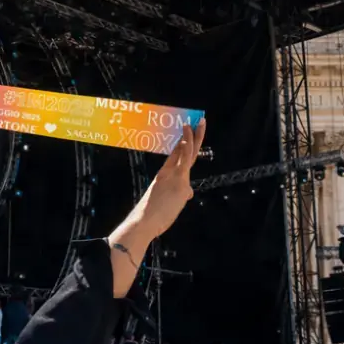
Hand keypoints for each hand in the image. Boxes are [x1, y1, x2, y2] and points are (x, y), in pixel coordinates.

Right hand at [137, 120, 206, 237]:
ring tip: (200, 123)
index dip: (183, 142)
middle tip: (198, 121)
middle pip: (183, 150)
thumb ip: (180, 195)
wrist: (144, 222)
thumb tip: (190, 193)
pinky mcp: (179, 181)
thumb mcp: (170, 203)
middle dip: (192, 135)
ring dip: (194, 136)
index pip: (176, 156)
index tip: (188, 131)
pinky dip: (187, 147)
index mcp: (164, 176)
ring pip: (187, 153)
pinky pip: (185, 161)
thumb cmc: (152, 216)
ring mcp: (174, 175)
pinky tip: (190, 136)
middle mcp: (169, 172)